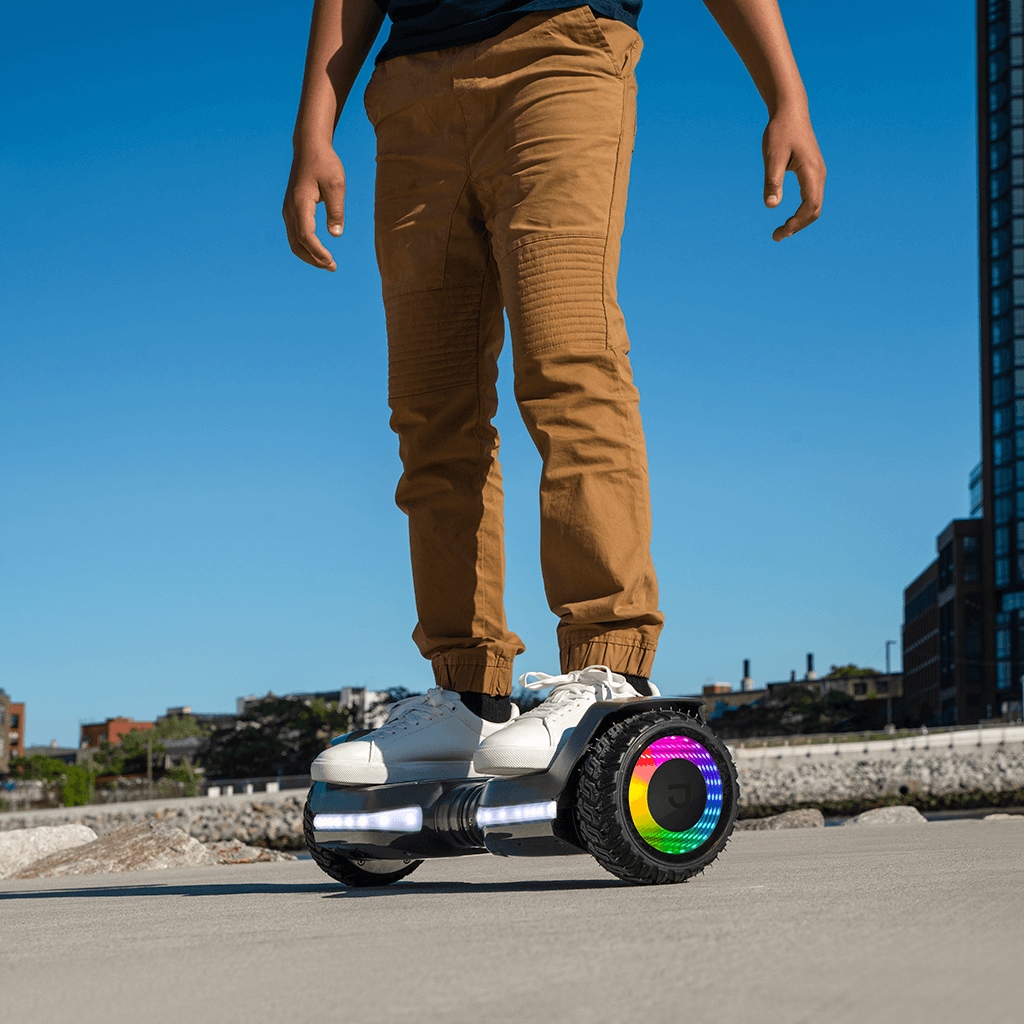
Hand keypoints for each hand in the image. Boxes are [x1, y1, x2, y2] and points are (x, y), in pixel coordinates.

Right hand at [282, 145, 346, 270]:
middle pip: (297, 244)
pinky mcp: (291, 209)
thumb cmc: (325, 164)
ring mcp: (288, 210)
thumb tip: (335, 234)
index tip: (331, 262)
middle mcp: (290, 209)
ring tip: (328, 263)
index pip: (306, 236)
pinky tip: (319, 250)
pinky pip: (295, 234)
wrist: (309, 147)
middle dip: (313, 259)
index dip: (318, 252)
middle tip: (332, 267)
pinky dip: (306, 246)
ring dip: (309, 255)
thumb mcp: (336, 185)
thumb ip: (336, 210)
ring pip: (294, 241)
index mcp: (300, 204)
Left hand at [761, 106, 824, 240]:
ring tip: (781, 231)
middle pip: (815, 210)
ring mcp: (818, 173)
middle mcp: (819, 174)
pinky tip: (789, 217)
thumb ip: (772, 181)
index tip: (779, 232)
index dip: (796, 223)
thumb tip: (771, 206)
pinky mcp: (813, 172)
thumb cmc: (780, 131)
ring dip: (800, 221)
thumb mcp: (772, 157)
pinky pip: (812, 197)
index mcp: (811, 171)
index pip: (810, 206)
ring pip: (814, 205)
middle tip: (777, 236)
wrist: (790, 110)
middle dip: (797, 226)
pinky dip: (802, 211)